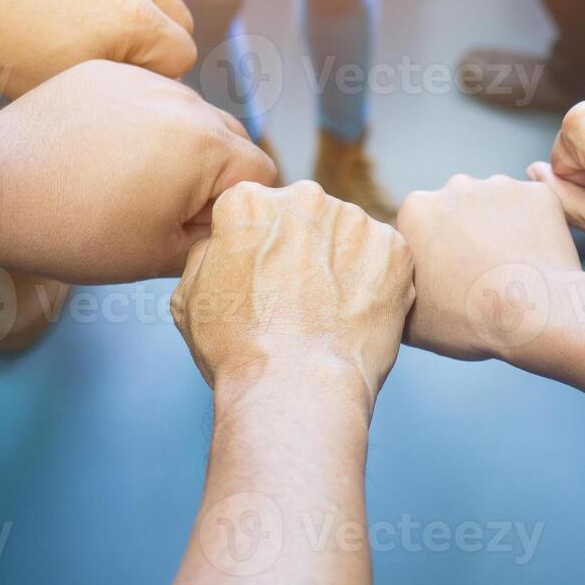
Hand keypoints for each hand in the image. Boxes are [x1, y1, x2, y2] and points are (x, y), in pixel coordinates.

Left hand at [0, 0, 195, 97]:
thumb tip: (162, 81)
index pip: (184, 56)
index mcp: (135, 19)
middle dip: (157, 42)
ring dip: (146, 13)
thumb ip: (131, 83)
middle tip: (109, 54)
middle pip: (182, 21)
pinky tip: (84, 0)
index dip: (152, 74)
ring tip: (98, 27)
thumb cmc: (9, 49)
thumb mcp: (74, 83)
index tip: (113, 76)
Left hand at [0, 61, 276, 282]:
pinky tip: (101, 152)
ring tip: (130, 178)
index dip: (237, 207)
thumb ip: (211, 242)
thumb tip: (229, 230)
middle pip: (231, 138)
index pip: (260, 172)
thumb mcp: (158, 257)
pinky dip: (140, 122)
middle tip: (166, 207)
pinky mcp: (106, 73)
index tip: (195, 227)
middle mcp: (186, 102)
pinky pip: (147, 97)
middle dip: (214, 173)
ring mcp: (144, 81)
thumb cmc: (77, 230)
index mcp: (208, 147)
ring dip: (179, 145)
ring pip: (190, 115)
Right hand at [172, 181, 412, 395]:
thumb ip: (210, 253)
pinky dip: (378, 283)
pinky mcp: (393, 247)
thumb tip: (226, 243)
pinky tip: (360, 316)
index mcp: (248, 202)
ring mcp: (354, 220)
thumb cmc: (236, 349)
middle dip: (304, 248)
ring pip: (348, 235)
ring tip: (331, 313)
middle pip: (306, 215)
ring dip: (343, 263)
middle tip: (300, 298)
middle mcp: (304, 197)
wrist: (296, 387)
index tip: (263, 282)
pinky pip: (385, 259)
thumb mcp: (191, 297)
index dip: (258, 250)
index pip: (255, 211)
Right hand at [398, 175, 584, 365]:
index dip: (434, 253)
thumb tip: (398, 290)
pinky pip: (532, 208)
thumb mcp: (410, 320)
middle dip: (465, 233)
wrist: (533, 314)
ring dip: (499, 228)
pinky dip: (533, 228)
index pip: (421, 227)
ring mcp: (500, 185)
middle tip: (480, 273)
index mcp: (416, 210)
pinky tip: (535, 258)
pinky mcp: (537, 193)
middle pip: (458, 209)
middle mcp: (455, 186)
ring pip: (495, 206)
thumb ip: (398, 291)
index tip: (449, 278)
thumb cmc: (467, 319)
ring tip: (511, 268)